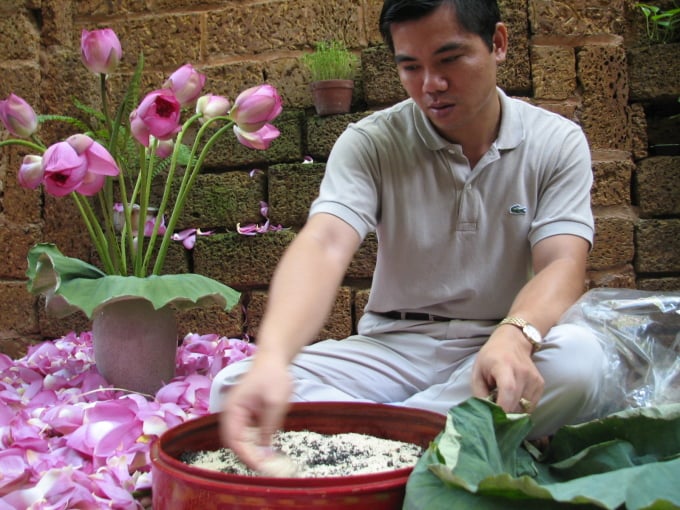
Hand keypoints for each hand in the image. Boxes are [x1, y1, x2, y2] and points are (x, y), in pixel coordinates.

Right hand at [218, 354, 291, 471]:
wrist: (274, 358)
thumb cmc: (273, 375)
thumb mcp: (275, 402)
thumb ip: (268, 427)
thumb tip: (265, 453)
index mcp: (232, 409)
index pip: (234, 440)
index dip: (246, 456)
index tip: (262, 466)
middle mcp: (231, 414)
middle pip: (234, 442)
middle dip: (249, 456)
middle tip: (266, 467)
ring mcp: (238, 414)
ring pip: (240, 440)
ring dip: (252, 451)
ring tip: (268, 462)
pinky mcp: (246, 415)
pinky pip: (247, 433)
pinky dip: (256, 442)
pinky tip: (268, 449)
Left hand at [470, 325, 543, 413]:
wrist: (512, 342)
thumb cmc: (490, 357)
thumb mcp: (477, 372)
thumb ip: (479, 394)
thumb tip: (485, 415)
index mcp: (503, 365)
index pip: (508, 389)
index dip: (503, 407)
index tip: (495, 419)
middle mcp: (522, 372)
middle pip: (517, 402)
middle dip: (505, 415)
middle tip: (494, 416)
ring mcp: (534, 378)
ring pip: (525, 408)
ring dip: (513, 412)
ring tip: (503, 403)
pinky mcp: (540, 384)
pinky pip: (531, 405)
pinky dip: (521, 409)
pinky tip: (512, 400)